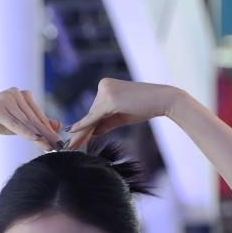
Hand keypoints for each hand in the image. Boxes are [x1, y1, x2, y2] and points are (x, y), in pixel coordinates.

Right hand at [0, 88, 61, 150]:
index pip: (38, 115)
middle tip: (57, 147)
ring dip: (39, 135)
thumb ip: (34, 123)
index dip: (48, 129)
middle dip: (46, 134)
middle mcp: (15, 93)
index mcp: (21, 94)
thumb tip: (57, 125)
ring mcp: (6, 98)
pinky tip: (35, 139)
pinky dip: (25, 132)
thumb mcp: (16, 123)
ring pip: (26, 121)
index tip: (59, 142)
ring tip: (49, 146)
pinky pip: (14, 123)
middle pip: (34, 118)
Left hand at [66, 78, 183, 150]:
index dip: (85, 127)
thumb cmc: (144, 106)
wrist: (163, 100)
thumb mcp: (120, 116)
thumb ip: (104, 123)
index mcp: (106, 86)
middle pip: (91, 114)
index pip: (94, 110)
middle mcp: (103, 85)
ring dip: (81, 134)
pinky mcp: (109, 100)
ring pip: (91, 117)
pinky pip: (94, 117)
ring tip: (71, 146)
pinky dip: (83, 126)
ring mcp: (105, 91)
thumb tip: (91, 132)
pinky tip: (72, 133)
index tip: (74, 139)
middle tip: (68, 146)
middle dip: (81, 132)